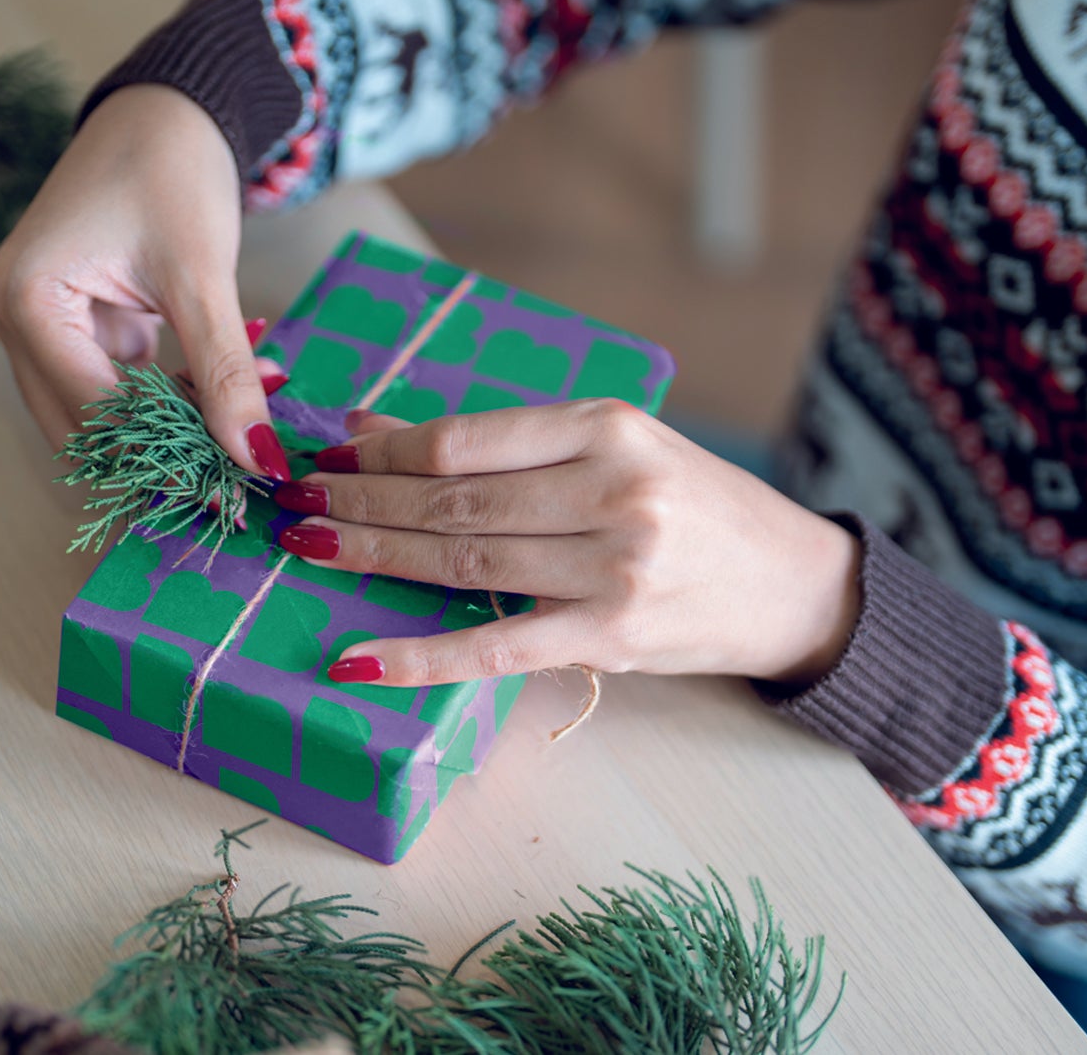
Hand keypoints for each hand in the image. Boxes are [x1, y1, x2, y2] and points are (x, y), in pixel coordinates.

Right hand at [0, 85, 290, 479]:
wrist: (166, 110)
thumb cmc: (171, 170)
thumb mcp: (201, 276)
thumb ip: (225, 371)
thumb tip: (254, 456)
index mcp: (23, 299)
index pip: (91, 410)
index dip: (163, 452)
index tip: (233, 483)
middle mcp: (12, 317)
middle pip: (83, 425)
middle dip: (161, 450)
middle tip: (239, 468)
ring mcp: (36, 323)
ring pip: (98, 414)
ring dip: (167, 426)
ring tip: (242, 422)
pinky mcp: (71, 324)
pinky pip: (113, 386)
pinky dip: (167, 397)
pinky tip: (225, 391)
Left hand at [270, 402, 862, 687]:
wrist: (793, 584)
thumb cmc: (698, 507)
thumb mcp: (619, 448)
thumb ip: (509, 442)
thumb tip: (376, 431)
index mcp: (611, 427)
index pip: (469, 439)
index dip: (387, 453)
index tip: (331, 455)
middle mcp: (613, 490)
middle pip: (455, 501)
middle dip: (362, 501)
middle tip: (293, 500)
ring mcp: (613, 568)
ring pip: (465, 564)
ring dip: (375, 557)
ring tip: (310, 546)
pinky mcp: (612, 636)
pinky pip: (495, 648)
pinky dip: (420, 657)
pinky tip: (358, 660)